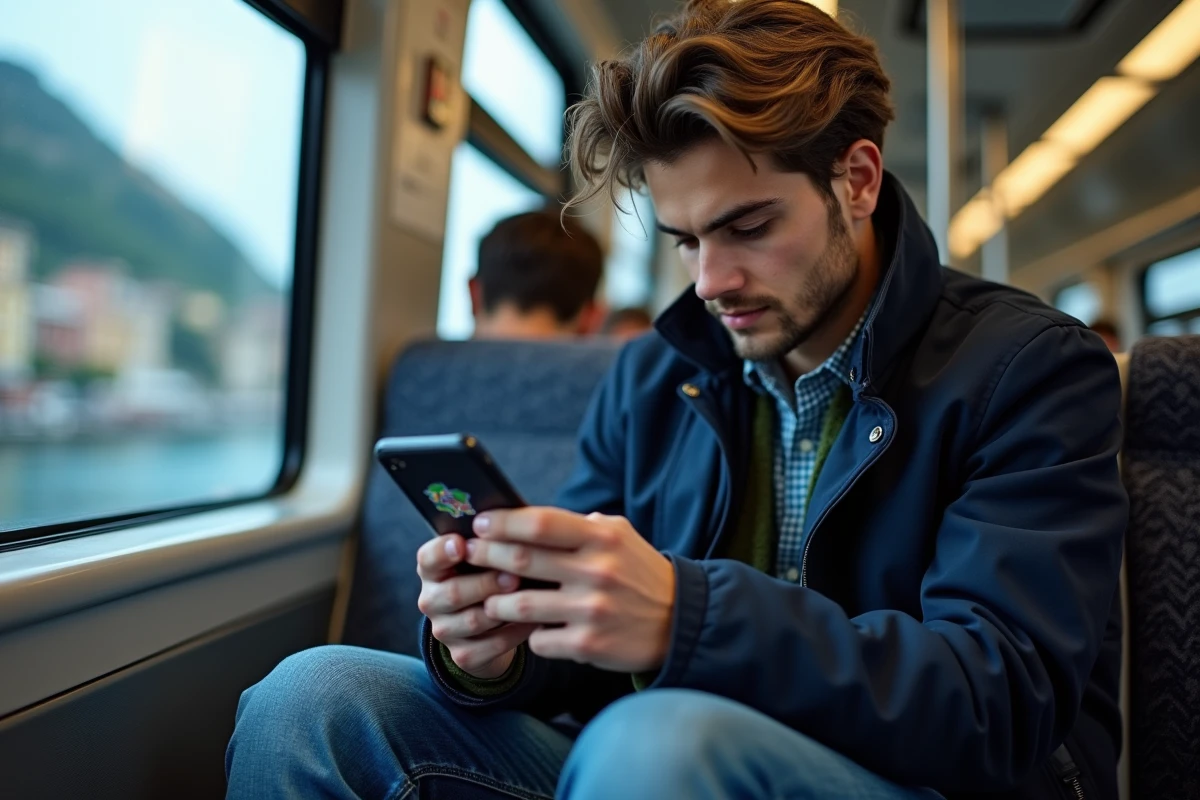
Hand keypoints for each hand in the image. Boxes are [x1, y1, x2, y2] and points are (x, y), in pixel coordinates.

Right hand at [416, 534, 537, 678]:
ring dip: (503, 609)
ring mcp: (445, 630)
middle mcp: (431, 599)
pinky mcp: (463, 655)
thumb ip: (491, 541)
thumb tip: (514, 521)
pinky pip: (490, 646)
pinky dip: (515, 633)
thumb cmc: (491, 573)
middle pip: (453, 593)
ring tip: (530, 597)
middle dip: (485, 584)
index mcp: (433, 568)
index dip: (443, 552)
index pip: (428, 558)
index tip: (462, 544)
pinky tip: (535, 620)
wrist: (490, 623)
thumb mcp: (485, 556)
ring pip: (473, 621)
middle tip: (513, 576)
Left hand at [464, 509, 675, 672]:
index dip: (502, 522)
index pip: (540, 523)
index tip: (479, 524)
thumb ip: (577, 525)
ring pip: (519, 605)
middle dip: (485, 556)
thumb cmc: (638, 572)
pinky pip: (538, 640)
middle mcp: (596, 571)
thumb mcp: (618, 535)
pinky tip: (532, 629)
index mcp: (601, 538)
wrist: (679, 620)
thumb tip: (522, 518)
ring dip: (497, 602)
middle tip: (470, 555)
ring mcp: (592, 610)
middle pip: (520, 560)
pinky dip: (529, 635)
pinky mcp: (588, 645)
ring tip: (492, 598)